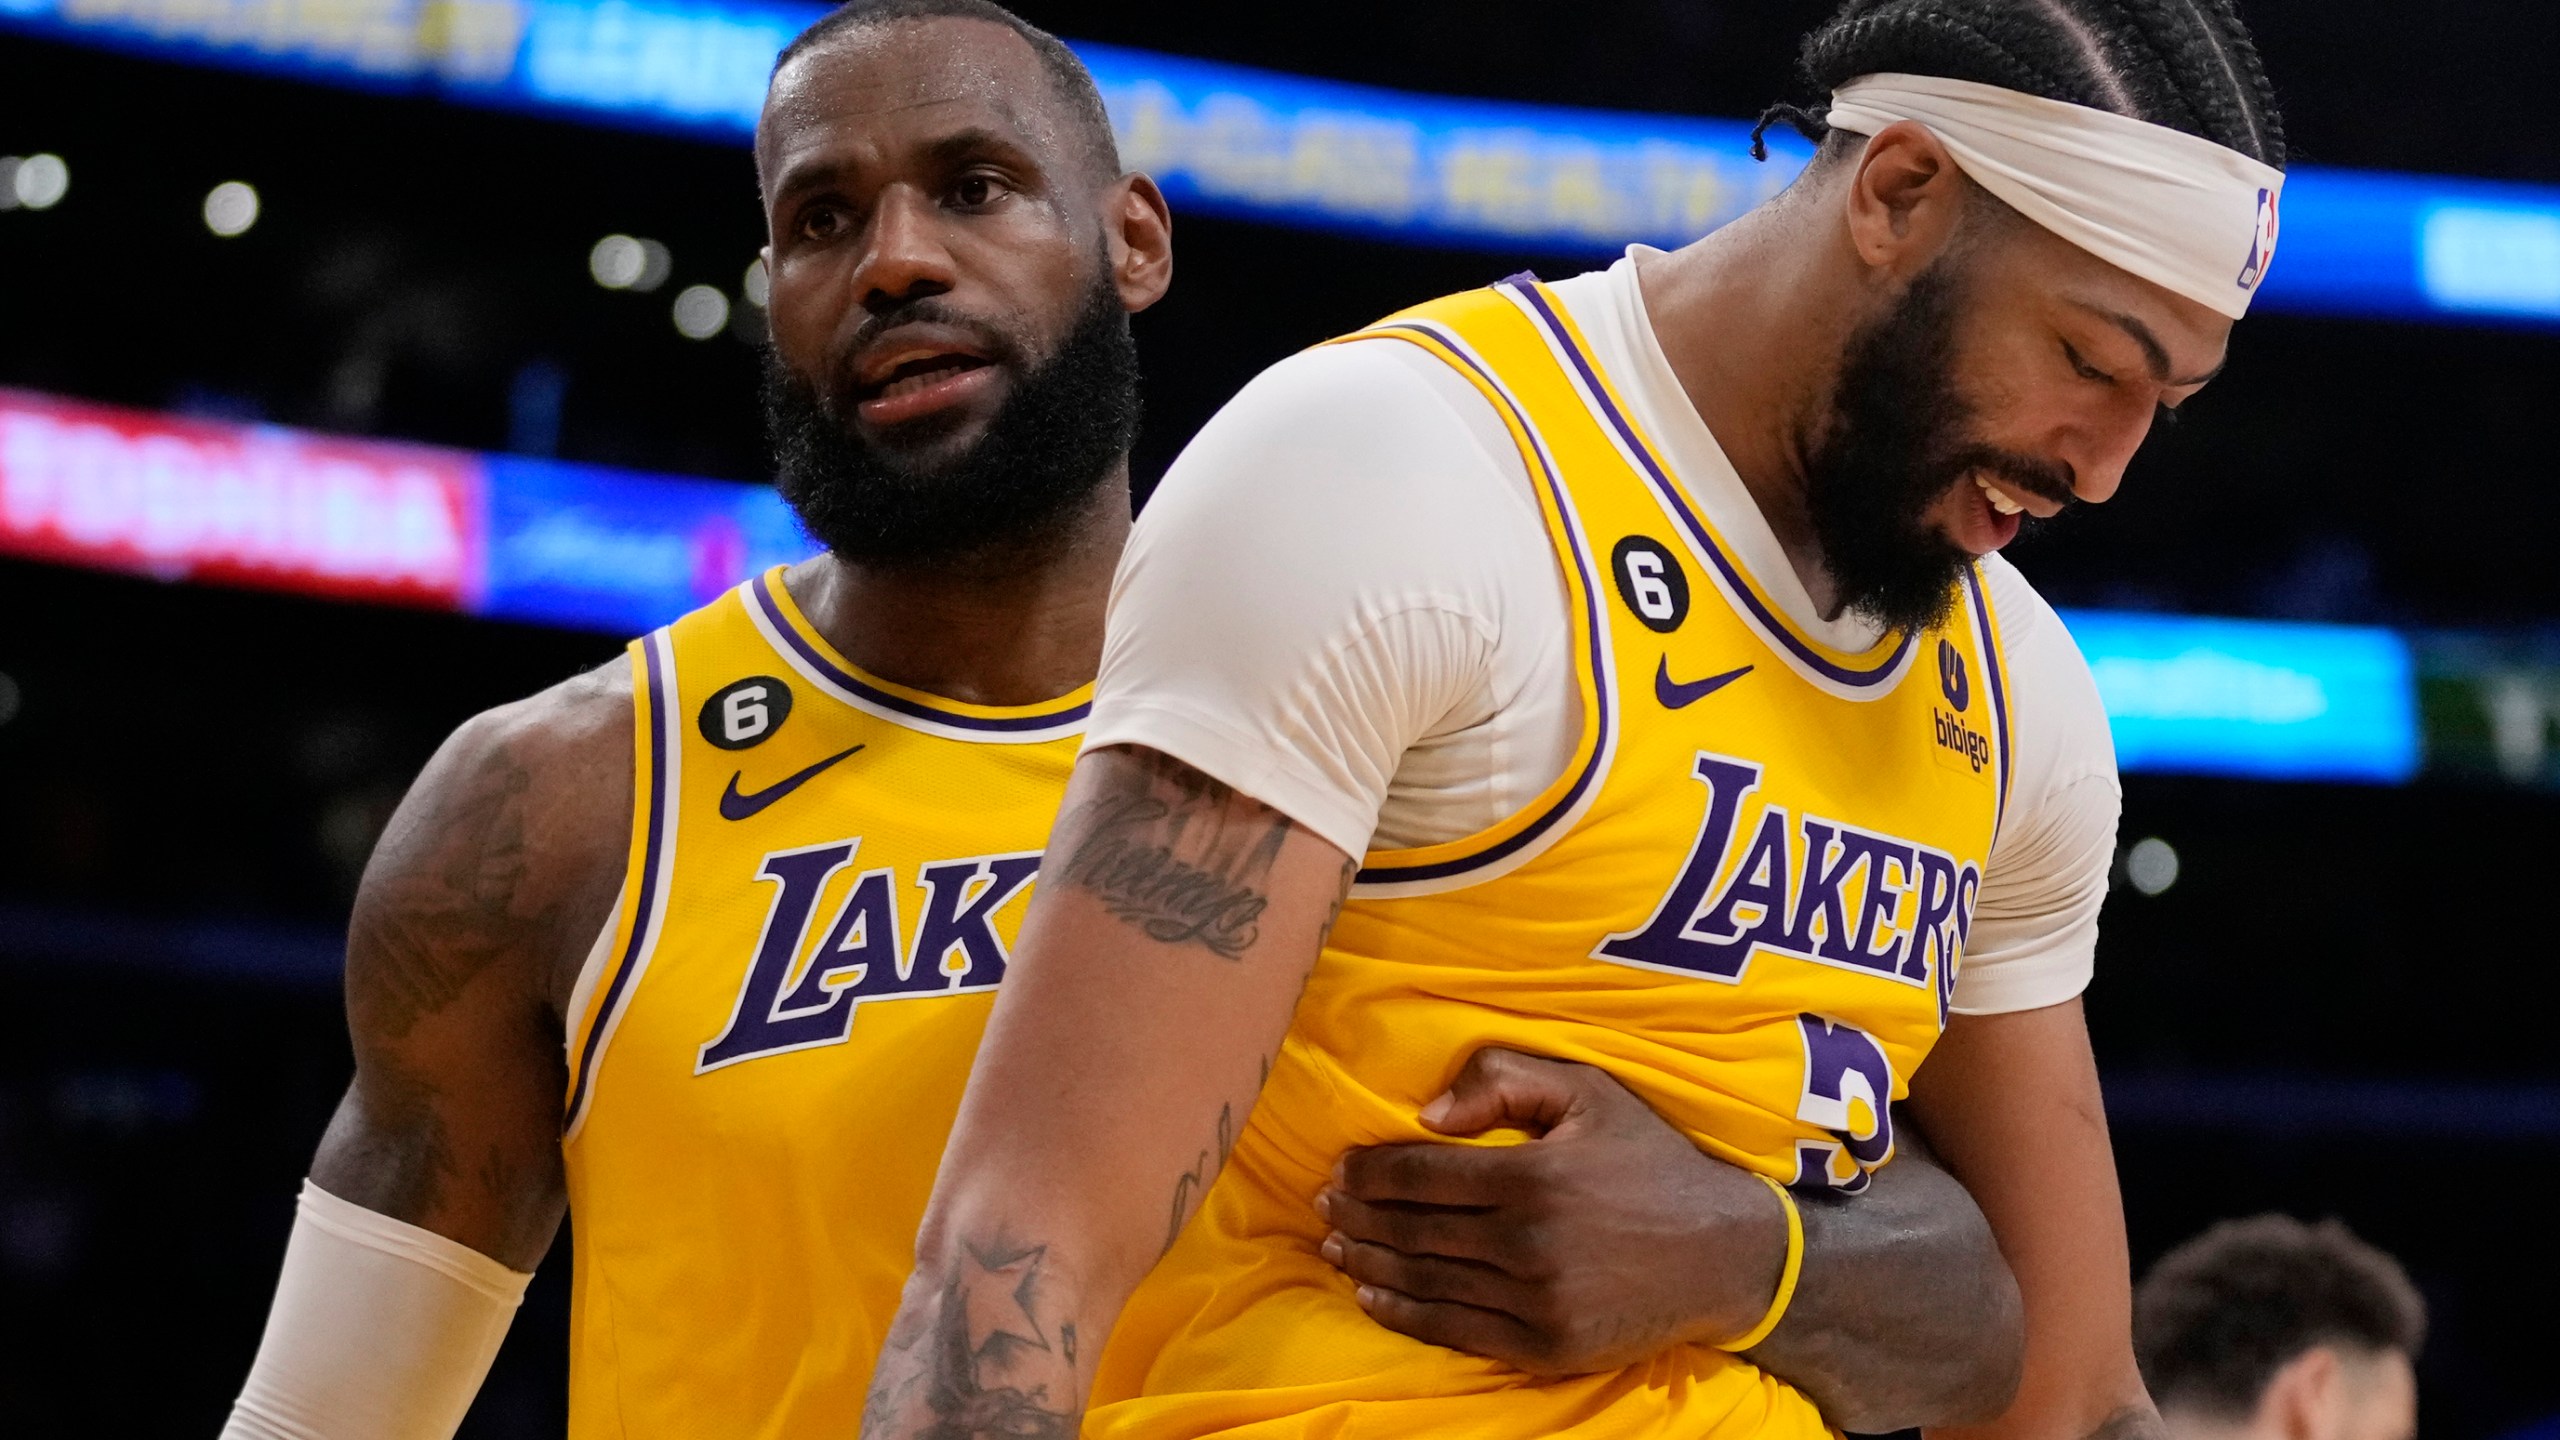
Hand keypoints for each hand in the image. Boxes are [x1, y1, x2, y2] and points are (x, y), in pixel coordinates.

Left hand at [1316, 1048, 1788, 1375]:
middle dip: (1357, 1219)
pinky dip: (1406, 1315)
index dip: (1368, 1174)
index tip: (1338, 1170)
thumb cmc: (1651, 1162)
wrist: (1726, 1255)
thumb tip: (1426, 1113)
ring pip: (1427, 1282)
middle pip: (1413, 1231)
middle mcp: (1528, 1243)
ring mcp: (1537, 1302)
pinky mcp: (1547, 1347)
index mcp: (1533, 1176)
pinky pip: (1457, 1331)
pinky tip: (1375, 1298)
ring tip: (1335, 1250)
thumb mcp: (1590, 1092)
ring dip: (1370, 1266)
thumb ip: (1505, 1080)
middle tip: (1321, 1208)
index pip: (1421, 1174)